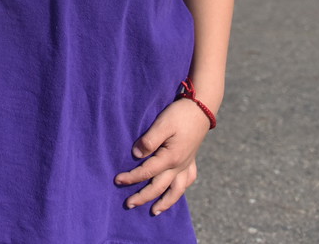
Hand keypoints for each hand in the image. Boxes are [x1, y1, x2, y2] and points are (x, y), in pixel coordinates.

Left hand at [114, 99, 211, 214]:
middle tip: (129, 204)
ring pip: (176, 190)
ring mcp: (187, 164)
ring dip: (165, 202)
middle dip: (143, 197)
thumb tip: (136, 155)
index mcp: (171, 158)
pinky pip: (187, 180)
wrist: (201, 108)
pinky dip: (180, 189)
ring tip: (155, 211)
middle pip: (159, 186)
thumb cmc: (179, 114)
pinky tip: (175, 192)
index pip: (146, 172)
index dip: (131, 177)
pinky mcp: (191, 160)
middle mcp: (179, 165)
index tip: (117, 180)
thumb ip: (149, 141)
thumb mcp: (162, 124)